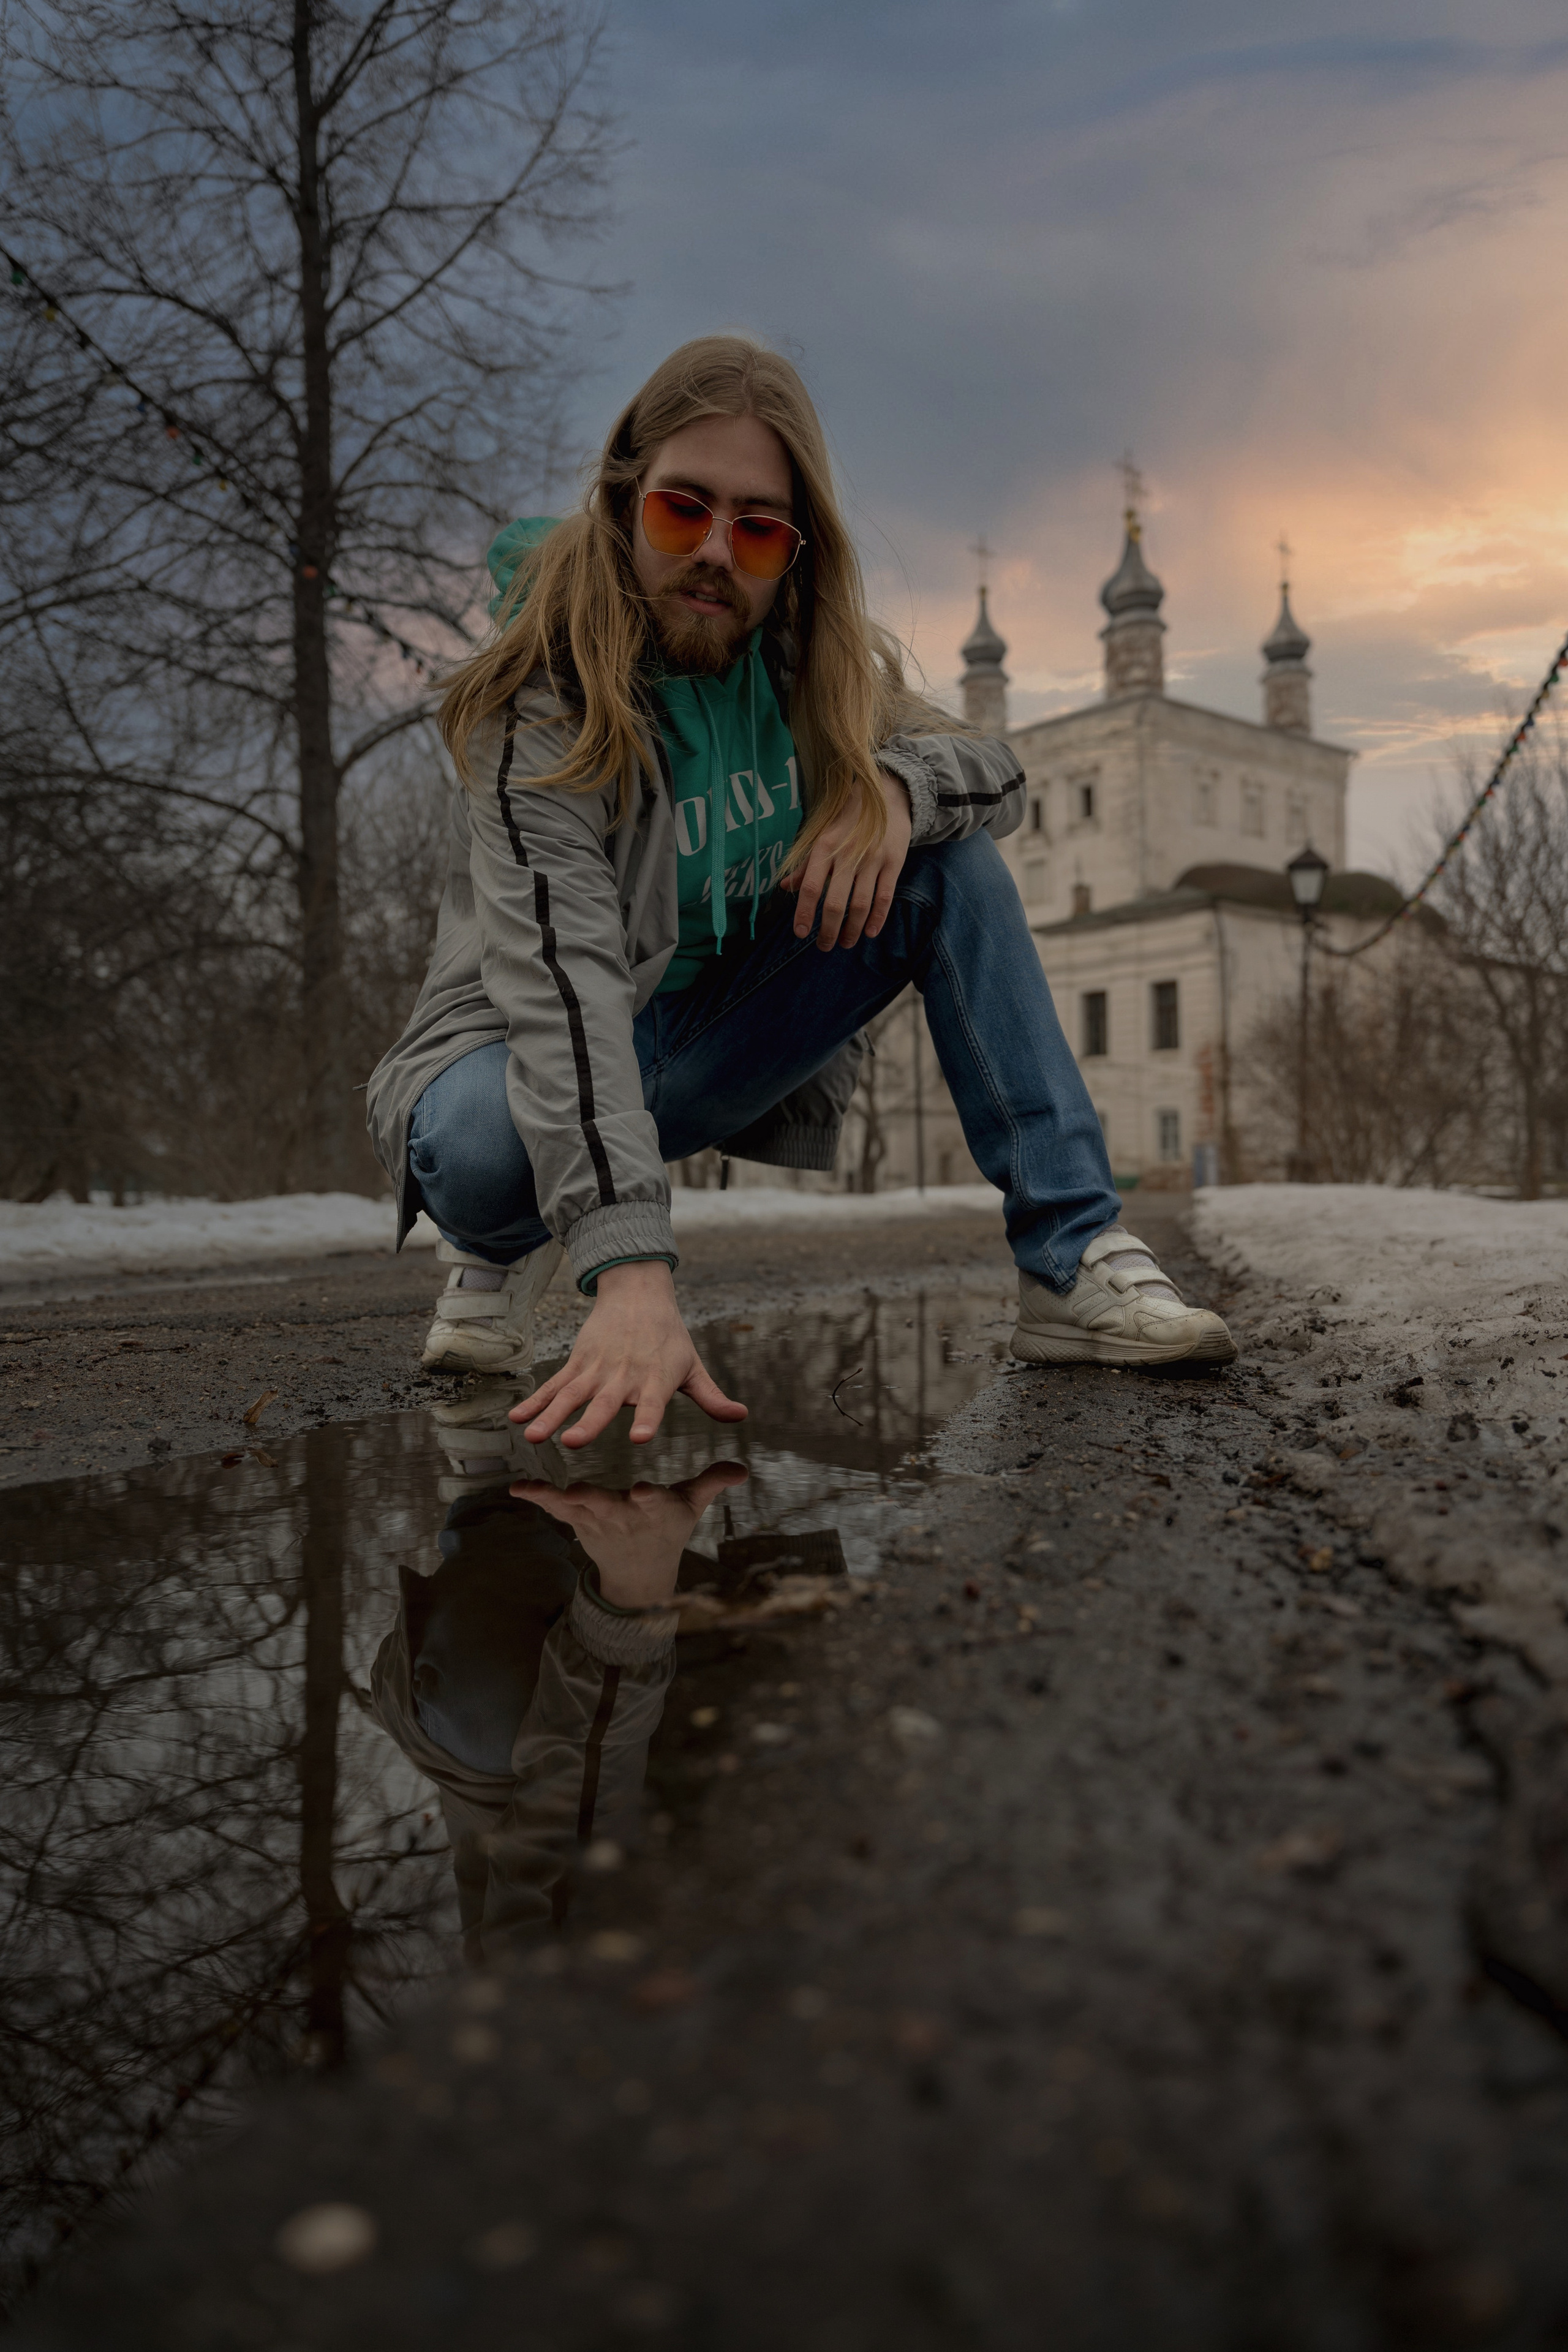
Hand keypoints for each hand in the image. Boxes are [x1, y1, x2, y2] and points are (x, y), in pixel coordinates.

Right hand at [510, 1259, 746, 1448]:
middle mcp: (624, 1376)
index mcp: (655, 1379)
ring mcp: (596, 1369)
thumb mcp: (693, 1366)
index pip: (654, 1403)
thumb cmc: (670, 1337)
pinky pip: (554, 1386)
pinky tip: (517, 1419)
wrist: (638, 1293)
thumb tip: (741, 1416)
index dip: (647, 1418)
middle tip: (573, 1442)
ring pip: (571, 1396)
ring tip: (534, 1435)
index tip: (641, 1437)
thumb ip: (712, 1397)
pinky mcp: (577, 1363)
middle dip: (589, 1423)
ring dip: (551, 1415)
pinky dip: (535, 1402)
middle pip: (604, 1403)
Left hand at [510, 1462, 747, 1608]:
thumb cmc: (667, 1529)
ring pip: (578, 1508)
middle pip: (609, 1508)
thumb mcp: (691, 1506)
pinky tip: (517, 1488)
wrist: (639, 1572)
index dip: (649, 1498)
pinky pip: (555, 1508)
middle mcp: (624, 1517)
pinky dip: (537, 1498)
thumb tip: (743, 1468)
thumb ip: (712, 1482)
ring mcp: (597, 1520)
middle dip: (597, 1502)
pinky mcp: (577, 1520)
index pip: (654, 1504)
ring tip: (541, 1491)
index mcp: (655, 1511)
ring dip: (560, 1500)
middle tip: (582, 1492)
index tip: (644, 1490)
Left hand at [780, 767, 911, 951]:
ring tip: (845, 943)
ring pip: (860, 905)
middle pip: (835, 903)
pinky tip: (870, 933)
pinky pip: (884, 897)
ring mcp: (872, 858)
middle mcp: (847, 854)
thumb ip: (805, 864)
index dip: (803, 912)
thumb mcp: (822, 836)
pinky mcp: (893, 862)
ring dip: (852, 930)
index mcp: (824, 846)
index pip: (810, 886)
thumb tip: (785, 887)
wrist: (887, 795)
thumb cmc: (848, 820)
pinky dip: (877, 919)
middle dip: (828, 930)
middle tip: (824, 946)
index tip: (800, 933)